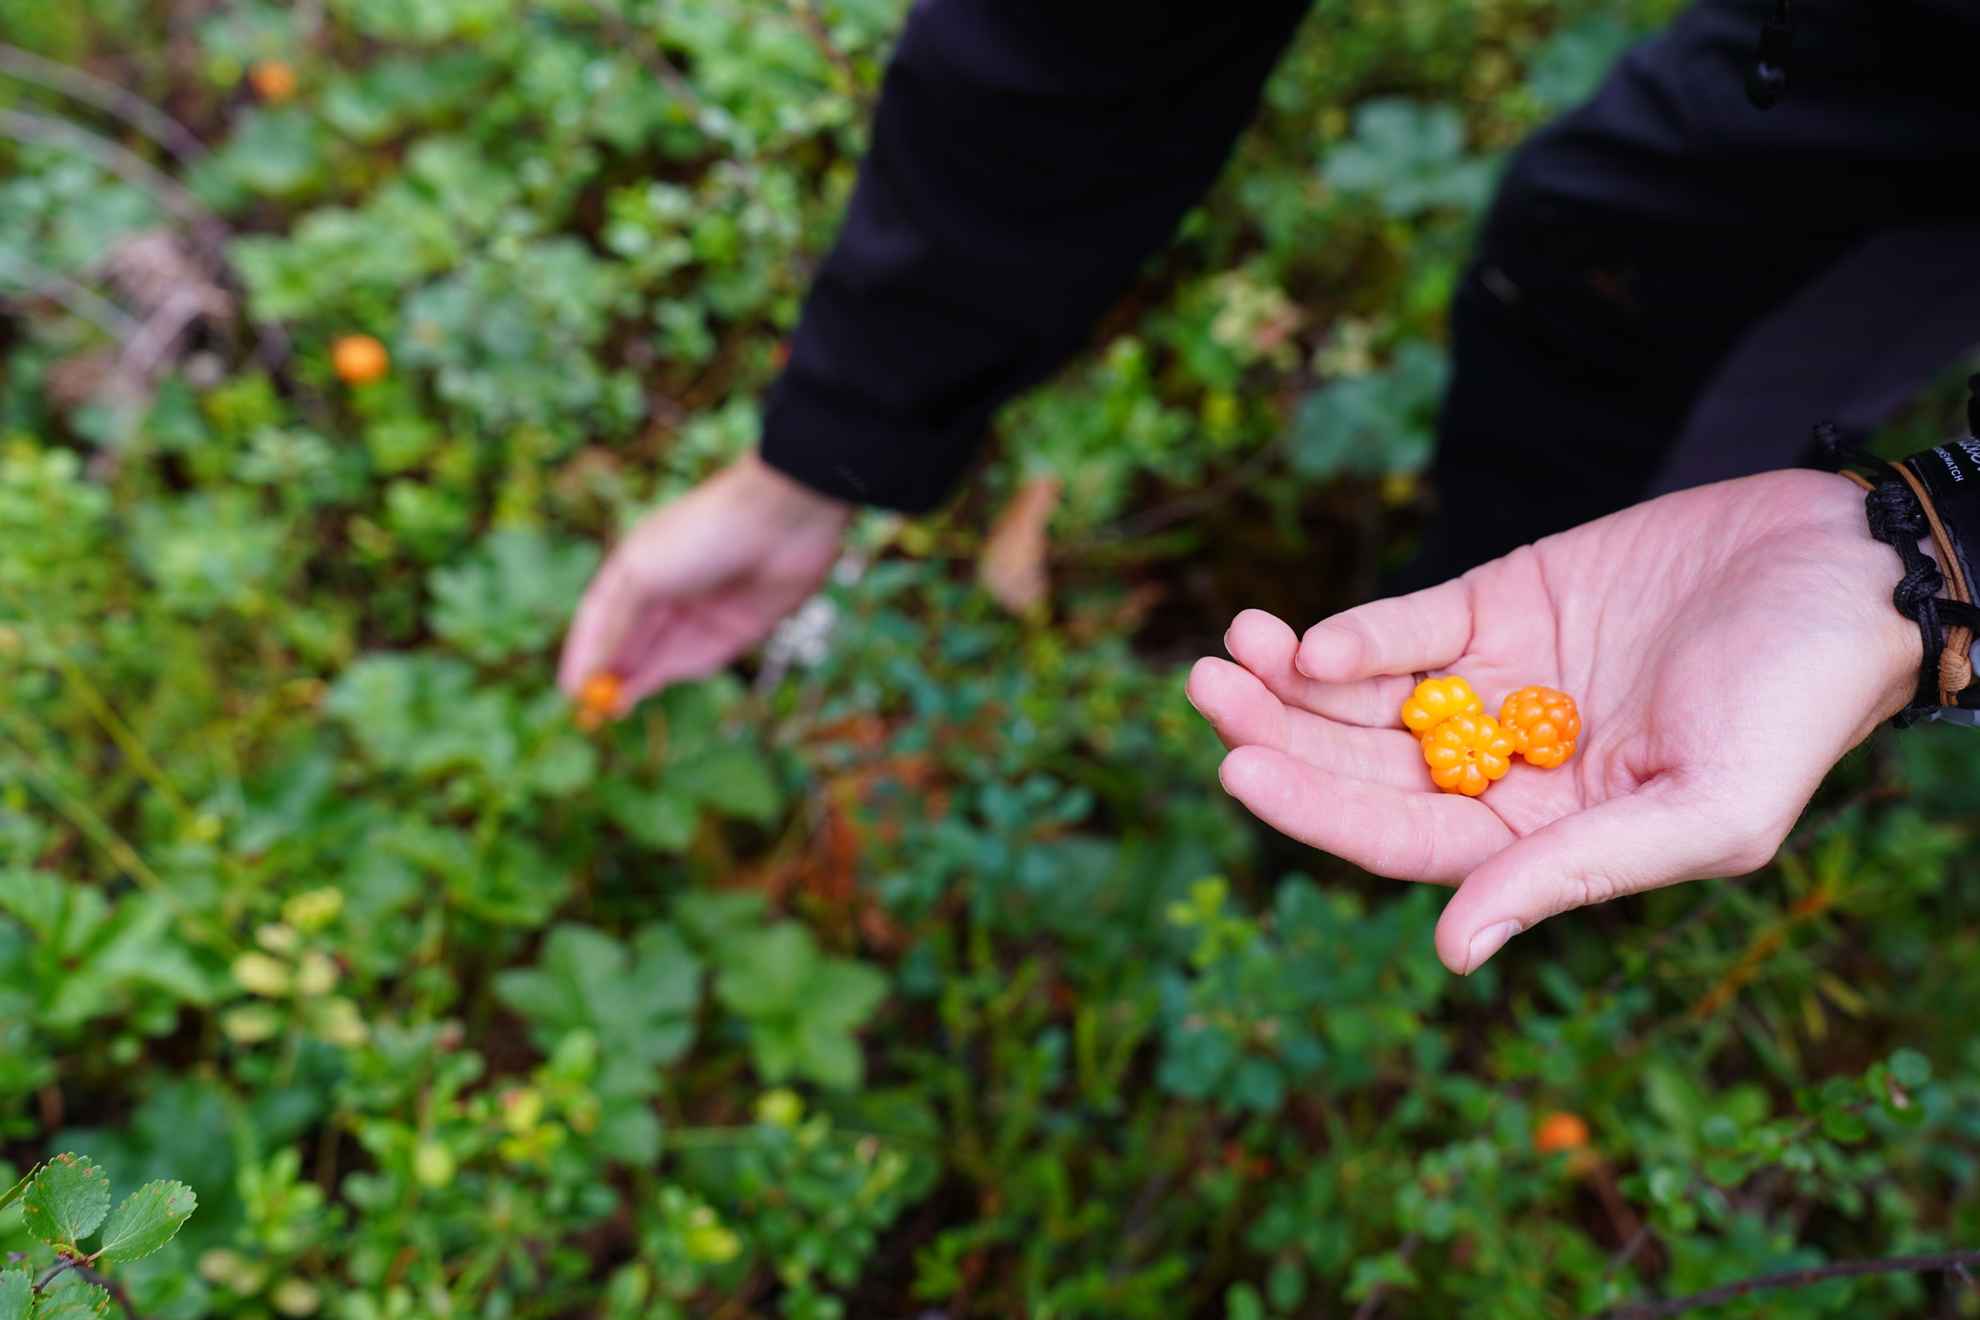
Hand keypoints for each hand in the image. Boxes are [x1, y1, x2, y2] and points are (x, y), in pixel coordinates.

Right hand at [558, 452, 852, 712]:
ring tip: (614, 706)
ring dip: (638, 681)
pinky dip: (677, 673)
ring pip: (663, 656)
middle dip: (610, 676)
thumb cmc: (702, 533)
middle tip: (591, 710)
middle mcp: (667, 590)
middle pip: (630, 643)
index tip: (569, 690)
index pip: (600, 619)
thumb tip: (587, 669)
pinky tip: (653, 685)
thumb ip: (613, 624)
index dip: (584, 654)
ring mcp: (702, 611)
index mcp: (637, 566)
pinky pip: (701, 659)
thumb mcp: (642, 575)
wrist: (781, 520)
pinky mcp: (737, 629)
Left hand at [1187, 470, 1920, 975]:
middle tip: (1205, 695)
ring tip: (1226, 655)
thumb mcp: (1705, 809)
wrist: (1842, 567)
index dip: (1317, 812)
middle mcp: (1507, 768)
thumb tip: (1453, 951)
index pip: (1405, 841)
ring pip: (1367, 697)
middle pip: (1364, 767)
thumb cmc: (1797, 703)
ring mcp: (1497, 685)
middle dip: (1277, 737)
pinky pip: (1412, 627)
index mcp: (1546, 836)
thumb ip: (1575, 873)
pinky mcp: (1502, 605)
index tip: (1238, 775)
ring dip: (1290, 681)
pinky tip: (1308, 637)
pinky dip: (1360, 632)